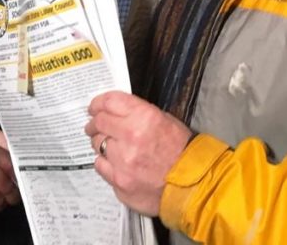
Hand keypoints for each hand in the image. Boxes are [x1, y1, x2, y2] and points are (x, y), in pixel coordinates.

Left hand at [85, 91, 191, 215]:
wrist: (192, 184)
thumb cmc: (181, 150)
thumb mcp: (164, 120)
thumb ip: (137, 113)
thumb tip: (115, 112)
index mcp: (143, 117)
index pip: (109, 102)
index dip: (98, 103)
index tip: (94, 107)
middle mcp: (130, 136)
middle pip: (99, 122)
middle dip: (95, 123)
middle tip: (94, 125)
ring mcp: (122, 161)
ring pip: (97, 144)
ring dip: (101, 142)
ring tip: (111, 145)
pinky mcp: (119, 182)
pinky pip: (100, 165)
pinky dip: (104, 162)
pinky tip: (114, 162)